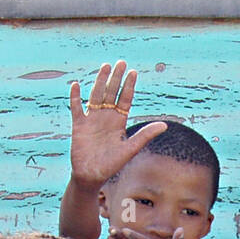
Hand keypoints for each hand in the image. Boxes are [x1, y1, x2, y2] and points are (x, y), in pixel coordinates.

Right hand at [68, 61, 165, 188]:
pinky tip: (76, 86)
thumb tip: (164, 125)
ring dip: (100, 81)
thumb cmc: (111, 165)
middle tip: (121, 62)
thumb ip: (145, 135)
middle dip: (116, 78)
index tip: (133, 72)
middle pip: (111, 93)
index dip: (128, 86)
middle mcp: (106, 118)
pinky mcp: (79, 126)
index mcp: (118, 122)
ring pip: (96, 96)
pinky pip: (76, 108)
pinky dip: (75, 98)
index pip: (124, 100)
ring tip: (105, 67)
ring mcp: (92, 120)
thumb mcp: (130, 149)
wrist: (92, 176)